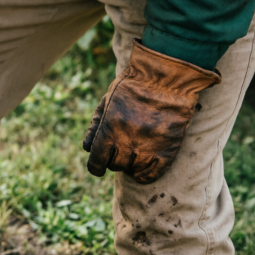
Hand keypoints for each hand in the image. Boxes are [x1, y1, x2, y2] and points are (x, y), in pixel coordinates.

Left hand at [82, 41, 220, 183]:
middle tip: (119, 151)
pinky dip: (146, 175)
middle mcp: (127, 141)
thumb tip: (87, 148)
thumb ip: (96, 125)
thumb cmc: (132, 87)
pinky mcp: (167, 149)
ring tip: (132, 156)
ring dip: (130, 166)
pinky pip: (154, 173)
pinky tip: (142, 170)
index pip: (97, 161)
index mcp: (109, 129)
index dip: (96, 167)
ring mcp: (148, 147)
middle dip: (114, 161)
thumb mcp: (107, 101)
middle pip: (116, 166)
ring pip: (134, 170)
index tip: (98, 168)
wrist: (164, 79)